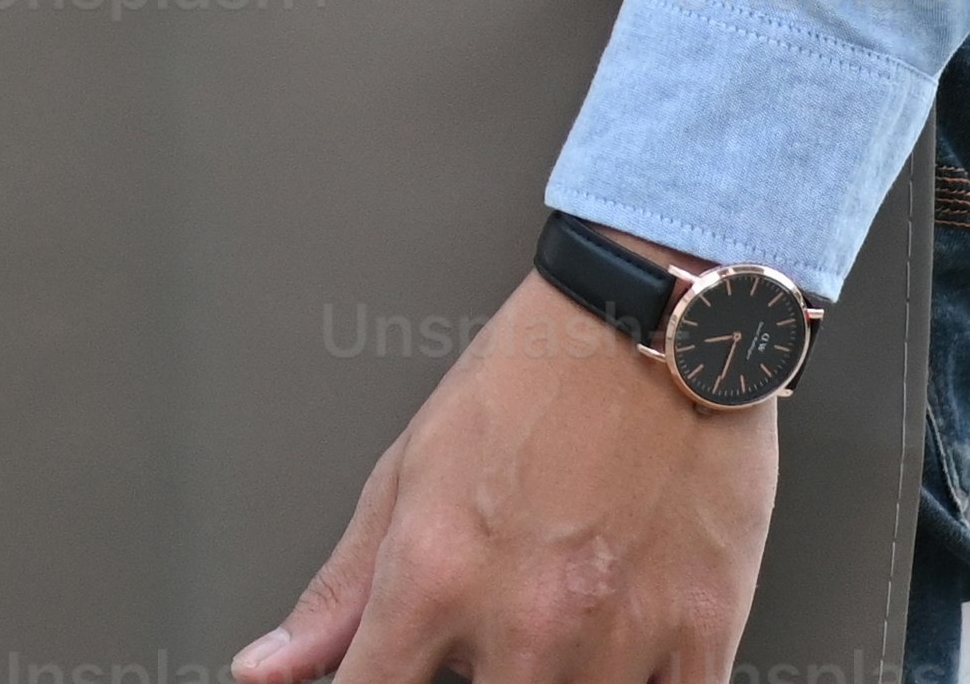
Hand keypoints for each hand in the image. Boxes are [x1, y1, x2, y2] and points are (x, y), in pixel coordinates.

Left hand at [235, 261, 782, 683]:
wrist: (653, 321)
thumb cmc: (530, 382)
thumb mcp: (407, 476)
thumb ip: (340, 593)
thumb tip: (267, 670)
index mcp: (433, 576)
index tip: (378, 682)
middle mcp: (523, 618)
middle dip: (472, 682)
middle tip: (485, 635)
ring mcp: (617, 636)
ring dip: (553, 682)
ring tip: (553, 623)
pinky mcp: (703, 635)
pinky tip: (619, 650)